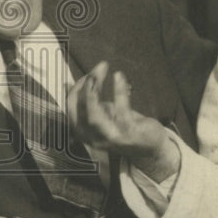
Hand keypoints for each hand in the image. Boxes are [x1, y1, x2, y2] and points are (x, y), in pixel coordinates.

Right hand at [67, 61, 179, 182]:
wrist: (150, 148)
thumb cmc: (124, 127)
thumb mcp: (103, 115)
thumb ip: (88, 102)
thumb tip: (68, 83)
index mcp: (84, 132)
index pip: (71, 108)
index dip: (76, 88)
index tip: (89, 74)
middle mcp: (93, 137)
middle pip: (80, 110)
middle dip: (84, 86)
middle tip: (97, 68)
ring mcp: (111, 137)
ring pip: (93, 114)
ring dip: (94, 88)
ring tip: (101, 69)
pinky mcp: (128, 133)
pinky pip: (121, 110)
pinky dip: (118, 90)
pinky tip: (118, 75)